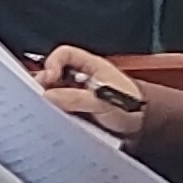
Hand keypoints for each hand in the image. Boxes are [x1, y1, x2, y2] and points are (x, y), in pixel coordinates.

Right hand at [32, 45, 149, 132]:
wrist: (143, 127)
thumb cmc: (132, 106)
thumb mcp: (102, 100)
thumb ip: (75, 97)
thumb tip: (49, 96)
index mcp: (91, 66)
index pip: (64, 55)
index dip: (53, 62)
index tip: (49, 77)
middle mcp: (82, 78)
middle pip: (54, 74)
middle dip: (45, 83)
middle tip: (40, 95)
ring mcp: (78, 94)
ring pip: (55, 92)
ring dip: (48, 99)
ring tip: (46, 108)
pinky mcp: (77, 111)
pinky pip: (59, 108)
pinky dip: (53, 112)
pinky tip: (53, 118)